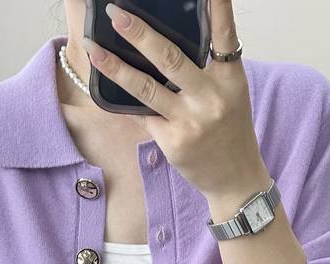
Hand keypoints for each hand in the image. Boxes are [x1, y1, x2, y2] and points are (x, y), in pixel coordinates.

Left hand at [82, 0, 265, 198]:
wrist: (234, 179)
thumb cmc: (229, 132)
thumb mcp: (230, 95)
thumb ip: (206, 71)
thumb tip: (163, 47)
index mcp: (230, 80)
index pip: (224, 36)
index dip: (219, 8)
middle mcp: (211, 98)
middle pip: (171, 59)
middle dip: (140, 35)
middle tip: (116, 14)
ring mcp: (190, 122)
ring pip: (146, 89)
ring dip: (116, 68)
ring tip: (95, 49)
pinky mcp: (173, 142)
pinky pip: (144, 116)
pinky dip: (128, 102)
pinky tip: (110, 88)